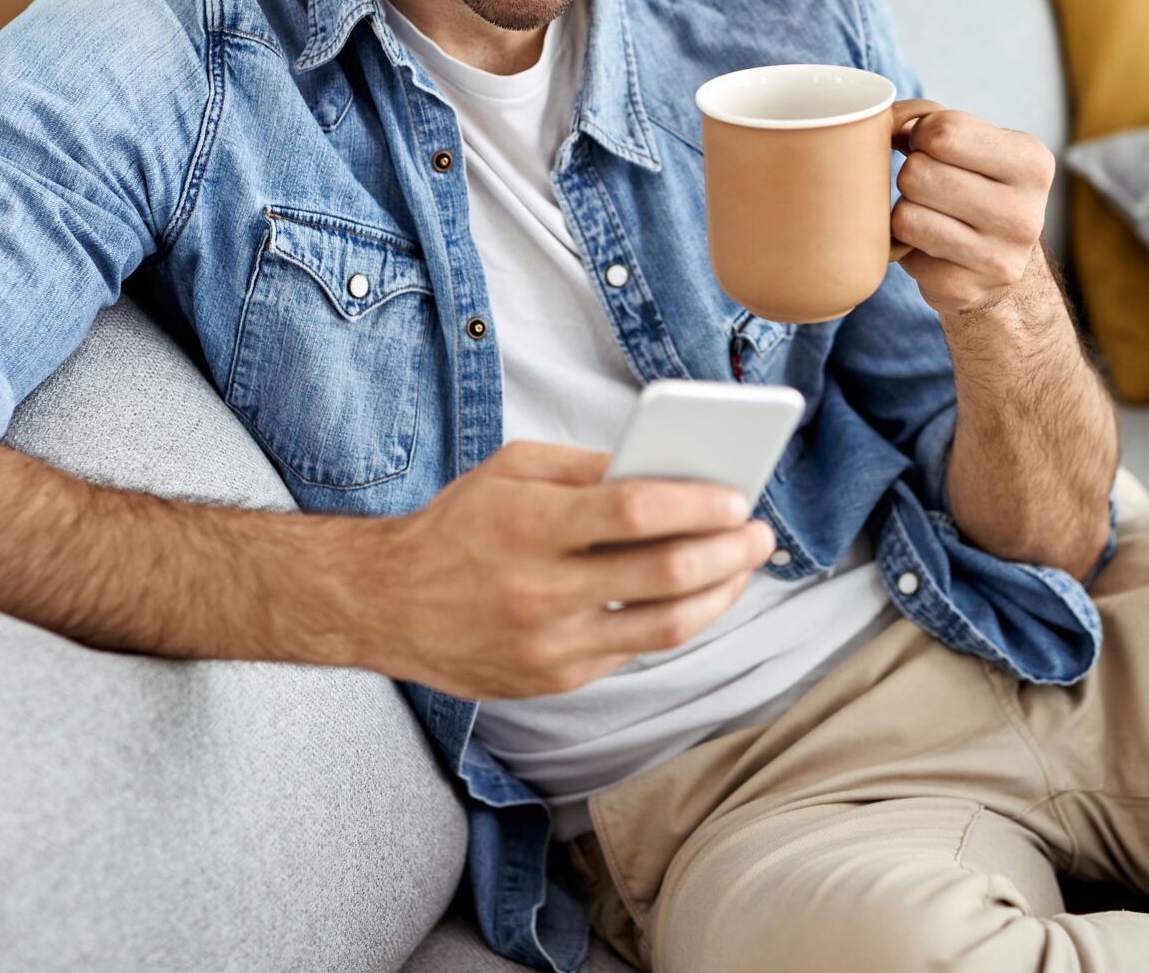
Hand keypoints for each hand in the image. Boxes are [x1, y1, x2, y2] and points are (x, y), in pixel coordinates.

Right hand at [363, 439, 775, 700]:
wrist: (388, 606)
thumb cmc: (457, 526)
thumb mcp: (510, 470)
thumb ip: (587, 467)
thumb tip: (666, 468)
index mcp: (529, 524)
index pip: (634, 512)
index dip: (696, 505)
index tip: (737, 497)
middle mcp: (540, 590)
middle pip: (662, 575)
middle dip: (727, 553)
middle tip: (760, 535)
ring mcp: (550, 645)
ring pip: (663, 627)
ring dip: (719, 596)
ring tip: (743, 569)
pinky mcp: (555, 680)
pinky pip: (635, 651)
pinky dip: (675, 622)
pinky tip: (698, 597)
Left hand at [889, 107, 1057, 316]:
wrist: (1001, 262)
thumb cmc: (979, 186)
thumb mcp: (978, 144)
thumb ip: (933, 122)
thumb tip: (885, 122)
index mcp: (1032, 163)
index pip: (944, 132)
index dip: (923, 135)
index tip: (932, 149)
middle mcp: (1024, 214)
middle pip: (918, 174)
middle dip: (912, 175)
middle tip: (931, 187)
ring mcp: (997, 259)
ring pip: (906, 216)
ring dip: (906, 210)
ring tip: (931, 214)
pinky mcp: (964, 290)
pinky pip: (904, 253)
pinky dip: (907, 246)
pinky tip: (932, 245)